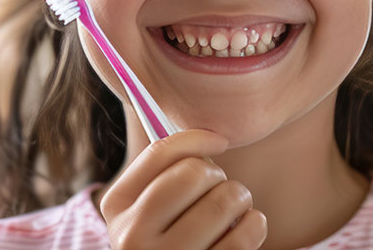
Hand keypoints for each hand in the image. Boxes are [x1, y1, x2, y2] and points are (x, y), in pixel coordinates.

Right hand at [100, 129, 267, 248]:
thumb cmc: (169, 235)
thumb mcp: (149, 207)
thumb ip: (165, 172)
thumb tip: (210, 136)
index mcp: (117, 205)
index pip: (159, 152)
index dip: (197, 139)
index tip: (221, 141)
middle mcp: (132, 235)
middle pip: (192, 173)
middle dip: (217, 174)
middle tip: (220, 188)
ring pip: (222, 201)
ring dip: (240, 198)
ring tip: (234, 209)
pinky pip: (243, 235)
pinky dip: (255, 223)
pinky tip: (247, 226)